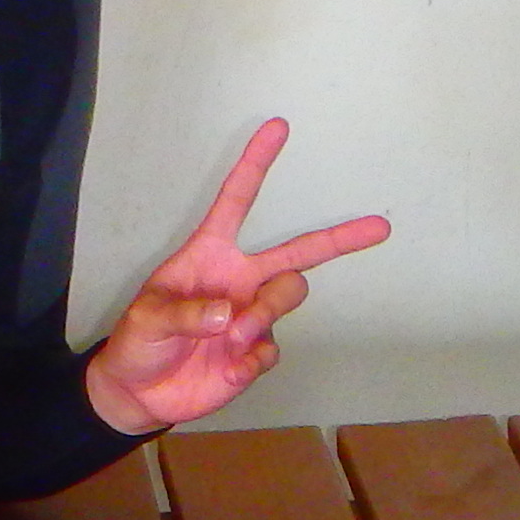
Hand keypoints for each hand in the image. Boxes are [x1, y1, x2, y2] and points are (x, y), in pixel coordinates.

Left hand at [84, 121, 388, 433]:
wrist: (140, 392)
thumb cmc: (139, 341)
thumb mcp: (147, 318)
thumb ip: (187, 314)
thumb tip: (229, 313)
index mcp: (210, 256)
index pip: (237, 200)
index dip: (257, 163)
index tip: (278, 127)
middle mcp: (240, 279)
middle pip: (299, 252)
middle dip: (341, 238)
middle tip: (380, 227)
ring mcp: (253, 316)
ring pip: (288, 298)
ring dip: (263, 316)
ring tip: (231, 339)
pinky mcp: (256, 352)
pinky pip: (271, 349)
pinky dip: (250, 359)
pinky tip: (228, 367)